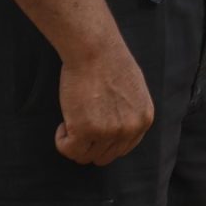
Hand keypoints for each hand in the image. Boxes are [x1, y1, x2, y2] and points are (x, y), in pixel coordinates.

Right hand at [55, 43, 154, 165]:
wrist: (94, 49)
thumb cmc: (109, 62)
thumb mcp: (133, 90)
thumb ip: (129, 113)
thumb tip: (115, 131)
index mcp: (143, 120)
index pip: (122, 149)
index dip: (104, 142)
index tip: (93, 128)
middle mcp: (129, 129)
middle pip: (104, 156)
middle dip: (89, 145)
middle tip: (79, 124)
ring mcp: (108, 132)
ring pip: (85, 156)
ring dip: (74, 142)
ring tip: (72, 119)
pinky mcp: (85, 131)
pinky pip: (68, 150)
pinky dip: (61, 140)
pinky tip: (64, 122)